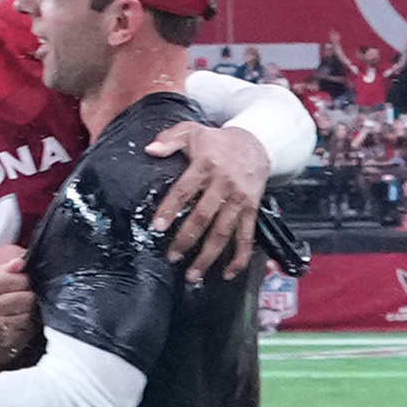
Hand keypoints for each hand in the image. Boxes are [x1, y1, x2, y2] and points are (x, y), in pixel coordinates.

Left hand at [136, 115, 272, 281]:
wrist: (257, 143)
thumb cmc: (218, 141)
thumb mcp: (192, 131)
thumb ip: (169, 139)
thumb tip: (150, 150)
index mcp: (206, 166)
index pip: (184, 190)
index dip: (170, 209)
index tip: (158, 227)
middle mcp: (224, 185)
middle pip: (203, 217)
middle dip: (186, 240)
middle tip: (172, 257)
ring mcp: (239, 200)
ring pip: (223, 233)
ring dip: (208, 256)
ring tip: (193, 275)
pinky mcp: (251, 210)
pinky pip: (246, 237)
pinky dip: (239, 257)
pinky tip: (228, 273)